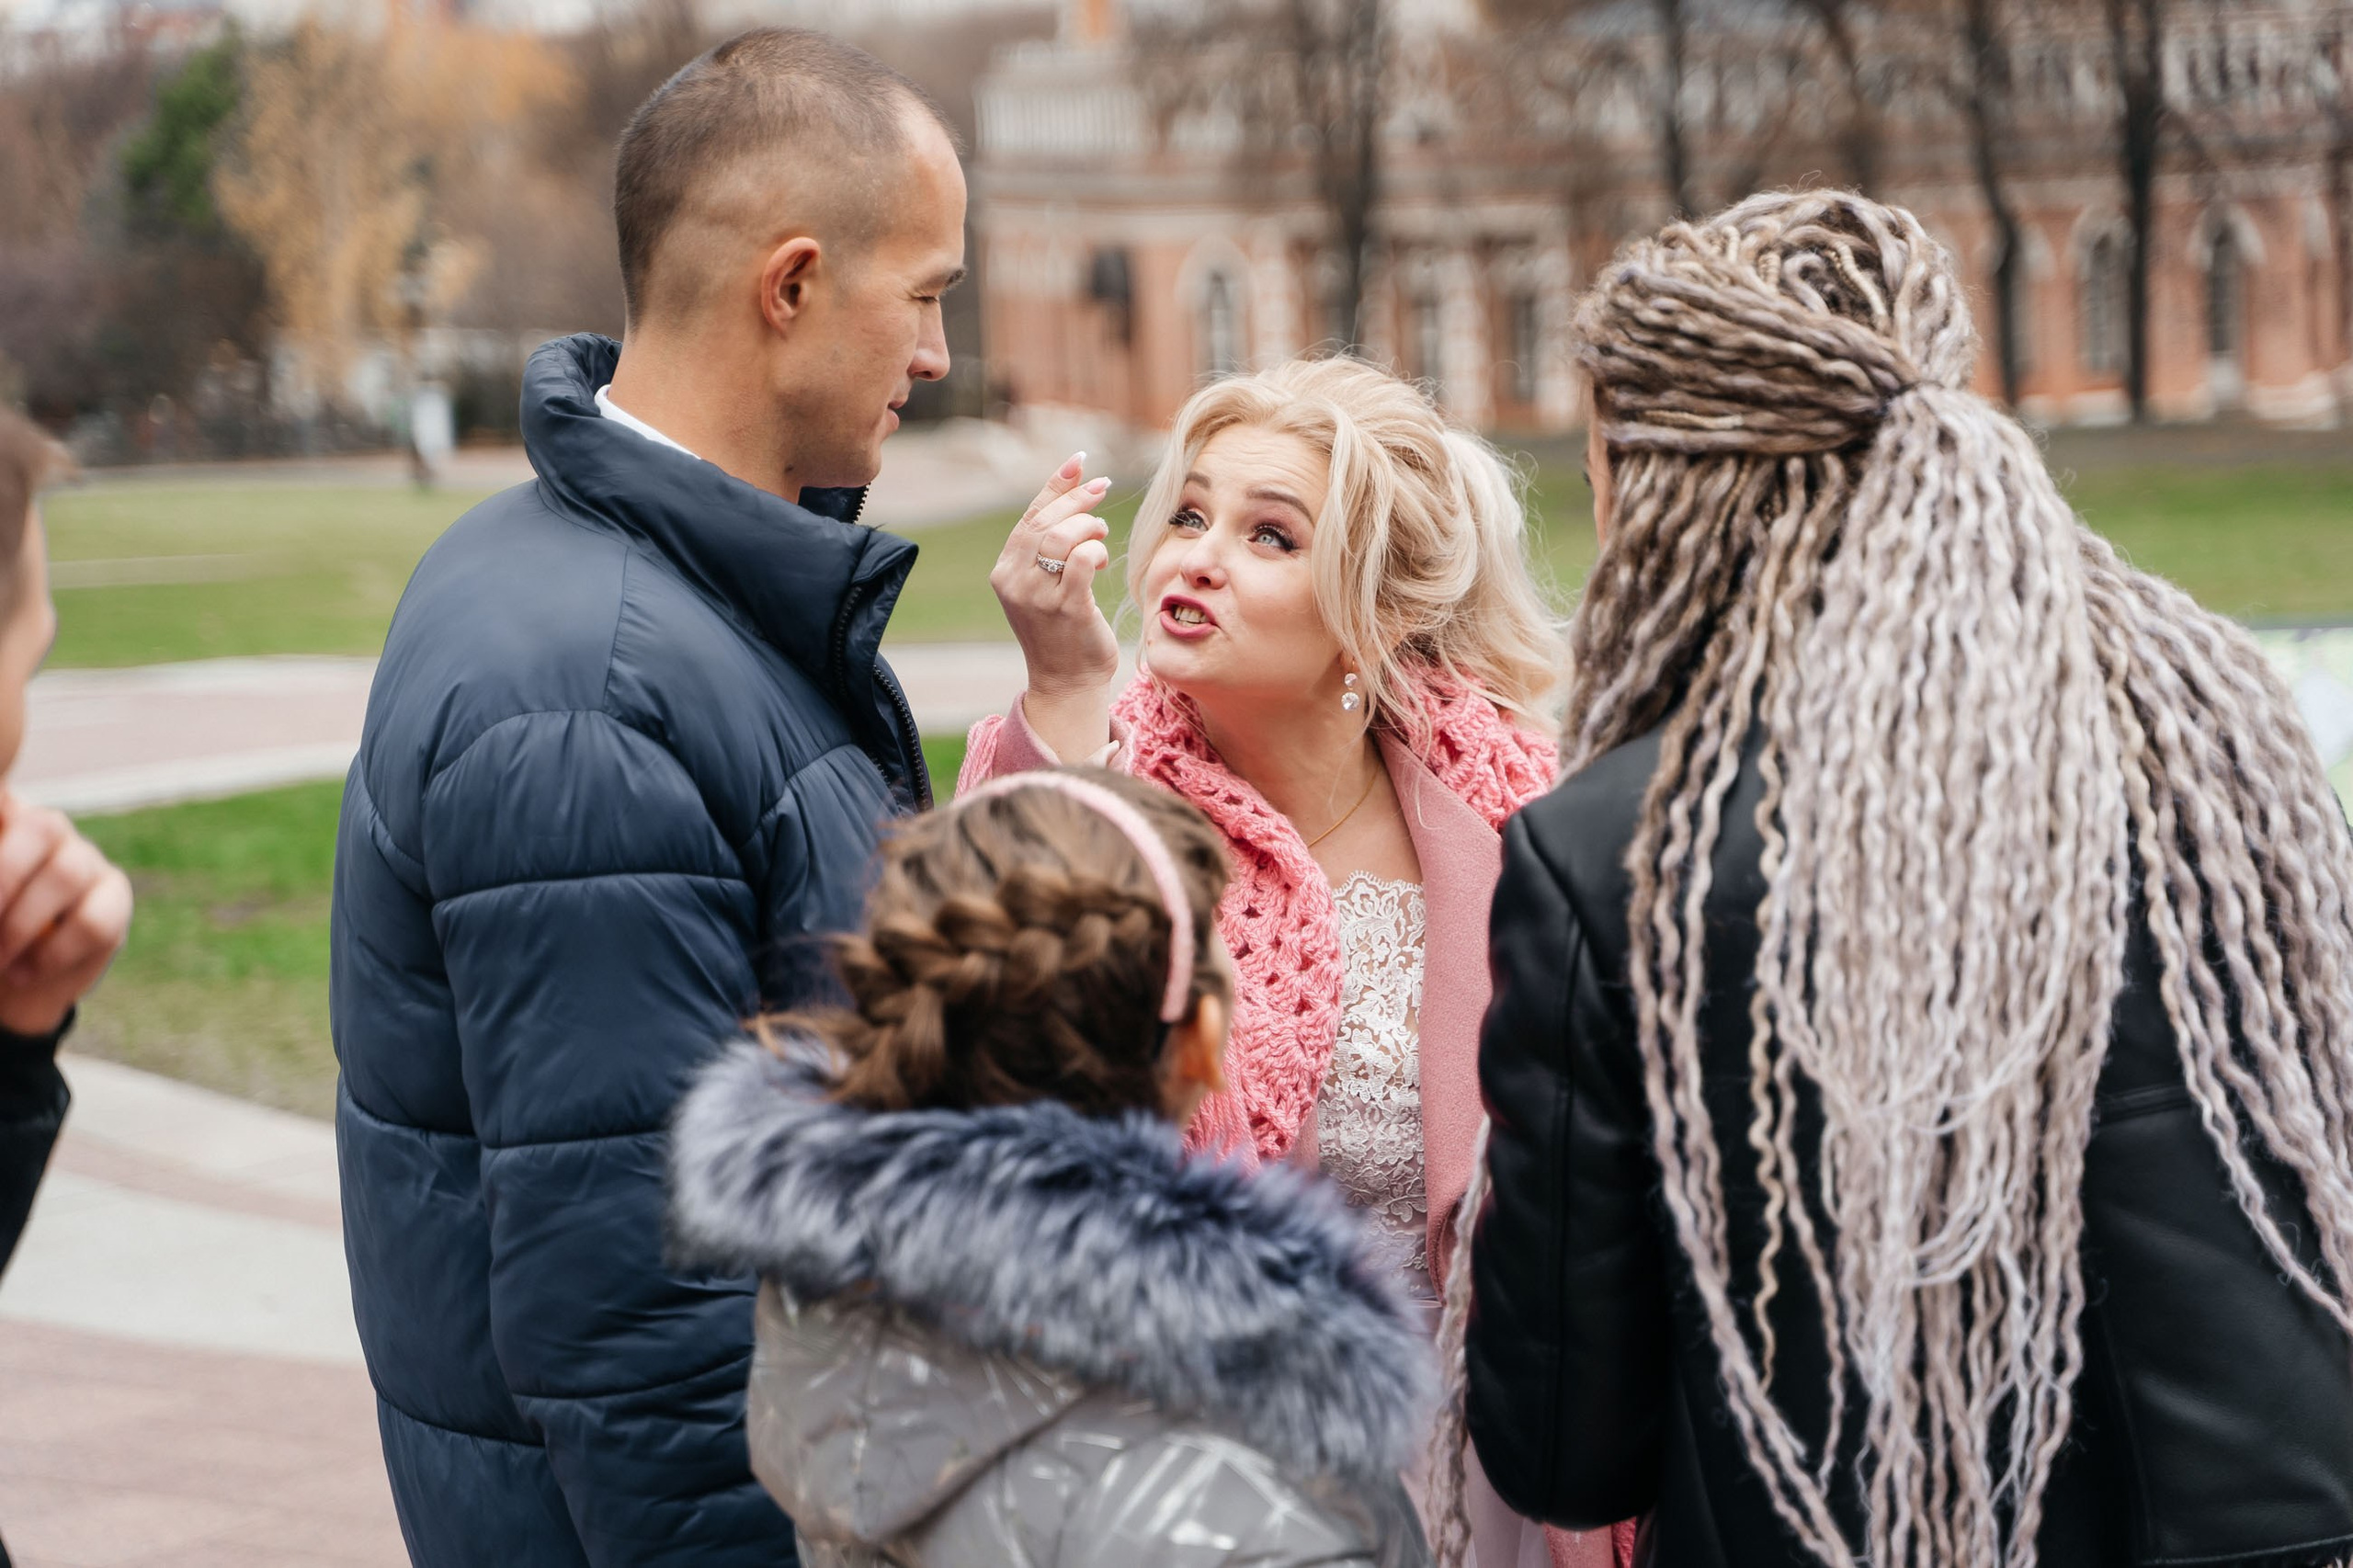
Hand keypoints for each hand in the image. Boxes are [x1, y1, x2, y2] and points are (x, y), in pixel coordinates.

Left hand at [0, 792, 131, 1036]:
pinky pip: (93, 922)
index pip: (8, 794)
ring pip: (68, 874)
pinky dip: (52, 953)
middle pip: (43, 828)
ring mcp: (87, 862)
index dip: (6, 789)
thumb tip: (3, 871)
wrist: (12, 979)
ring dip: (22, 923)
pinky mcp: (114, 900)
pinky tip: (25, 971)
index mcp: (7, 819)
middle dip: (5, 876)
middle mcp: (49, 830)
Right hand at [990, 454, 1120, 699]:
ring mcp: (1038, 596)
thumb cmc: (1062, 629)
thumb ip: (1049, 548)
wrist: (1066, 681)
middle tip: (1103, 489)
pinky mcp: (1066, 608)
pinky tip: (1101, 560)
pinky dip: (1096, 551)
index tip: (1080, 462)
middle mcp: (1014, 581)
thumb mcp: (1045, 584)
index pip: (1030, 517)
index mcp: (1004, 571)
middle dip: (1078, 499)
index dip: (1056, 486)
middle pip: (1046, 522)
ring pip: (1062, 537)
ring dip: (1089, 527)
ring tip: (1100, 536)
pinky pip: (1082, 561)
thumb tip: (1073, 494)